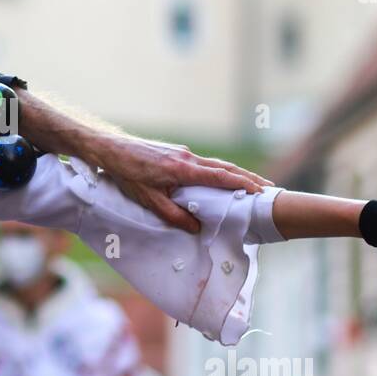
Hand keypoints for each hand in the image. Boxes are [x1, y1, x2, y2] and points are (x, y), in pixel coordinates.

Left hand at [97, 136, 273, 232]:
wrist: (108, 147)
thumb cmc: (125, 173)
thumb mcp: (148, 199)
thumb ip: (174, 214)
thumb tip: (198, 228)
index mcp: (183, 168)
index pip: (221, 176)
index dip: (243, 183)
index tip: (262, 191)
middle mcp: (187, 157)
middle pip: (224, 168)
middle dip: (248, 178)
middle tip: (269, 189)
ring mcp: (181, 153)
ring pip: (215, 164)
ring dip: (234, 174)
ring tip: (252, 185)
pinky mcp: (174, 153)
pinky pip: (203, 164)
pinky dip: (218, 172)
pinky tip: (221, 181)